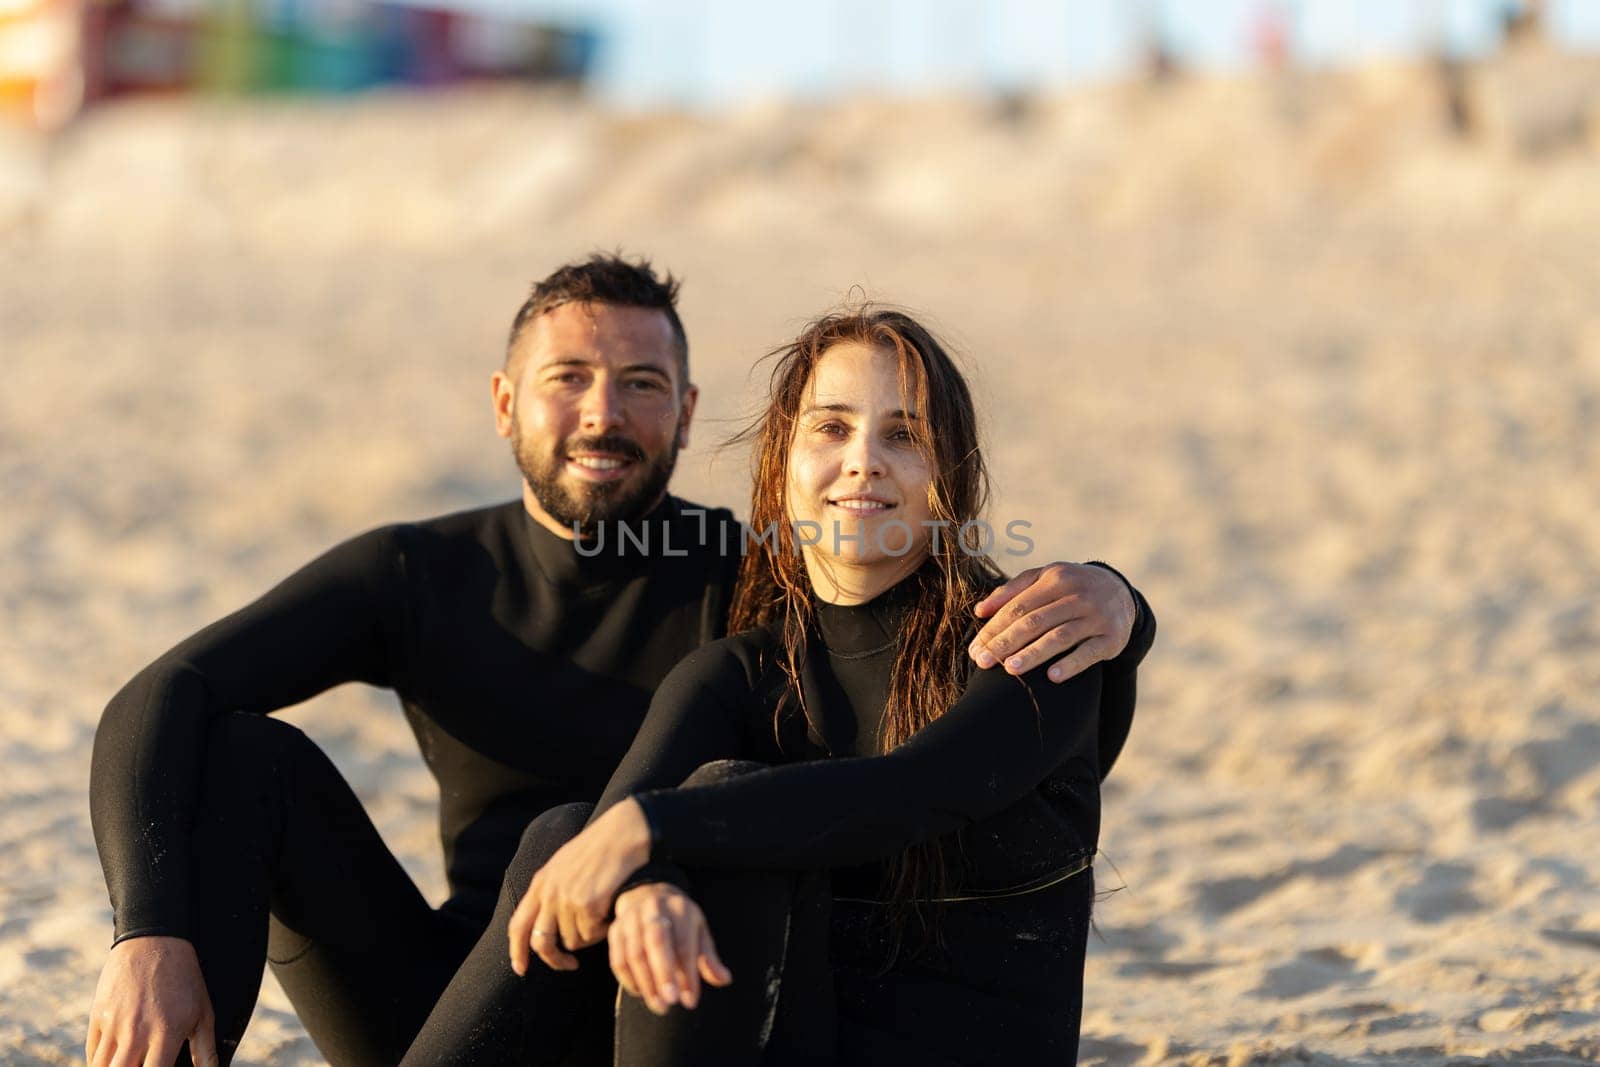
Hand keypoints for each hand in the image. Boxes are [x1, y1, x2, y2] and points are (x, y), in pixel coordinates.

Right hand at [86, 935, 217, 1066]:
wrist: (154, 942)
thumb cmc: (185, 979)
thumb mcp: (203, 1013)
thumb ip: (206, 1051)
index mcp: (165, 1034)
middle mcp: (136, 1033)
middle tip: (140, 1066)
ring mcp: (114, 1025)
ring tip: (128, 1063)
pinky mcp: (97, 1017)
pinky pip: (93, 1054)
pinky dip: (100, 1062)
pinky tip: (115, 1061)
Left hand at [508, 798, 651, 975]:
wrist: (622, 833)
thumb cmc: (600, 847)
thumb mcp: (564, 864)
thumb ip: (552, 889)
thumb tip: (549, 921)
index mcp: (540, 883)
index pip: (518, 925)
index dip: (517, 951)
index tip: (521, 969)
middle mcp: (549, 893)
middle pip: (541, 943)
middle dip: (554, 960)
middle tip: (570, 964)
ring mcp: (566, 899)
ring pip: (573, 941)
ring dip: (588, 936)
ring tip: (603, 917)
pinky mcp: (586, 904)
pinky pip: (592, 934)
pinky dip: (602, 931)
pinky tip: (610, 914)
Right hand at [609, 883, 730, 1014]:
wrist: (646, 895)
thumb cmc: (679, 921)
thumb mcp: (698, 931)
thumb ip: (708, 957)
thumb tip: (724, 980)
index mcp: (680, 908)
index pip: (684, 943)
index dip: (687, 974)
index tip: (690, 1001)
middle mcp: (654, 908)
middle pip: (656, 941)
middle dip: (663, 974)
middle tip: (671, 1002)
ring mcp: (631, 918)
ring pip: (634, 953)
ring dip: (646, 983)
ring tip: (658, 1006)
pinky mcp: (615, 930)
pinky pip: (618, 959)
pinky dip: (628, 980)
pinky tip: (641, 993)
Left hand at [970, 562, 1135, 682]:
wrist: (1120, 591)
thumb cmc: (1070, 586)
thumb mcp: (1044, 578)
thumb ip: (1011, 591)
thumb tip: (979, 611)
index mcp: (1055, 579)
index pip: (1018, 607)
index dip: (994, 628)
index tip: (975, 649)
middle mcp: (1076, 595)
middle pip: (1035, 622)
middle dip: (1005, 643)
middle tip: (983, 662)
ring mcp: (1096, 617)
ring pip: (1059, 637)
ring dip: (1034, 654)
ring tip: (1011, 669)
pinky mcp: (1112, 638)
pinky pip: (1089, 653)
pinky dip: (1071, 664)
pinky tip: (1052, 677)